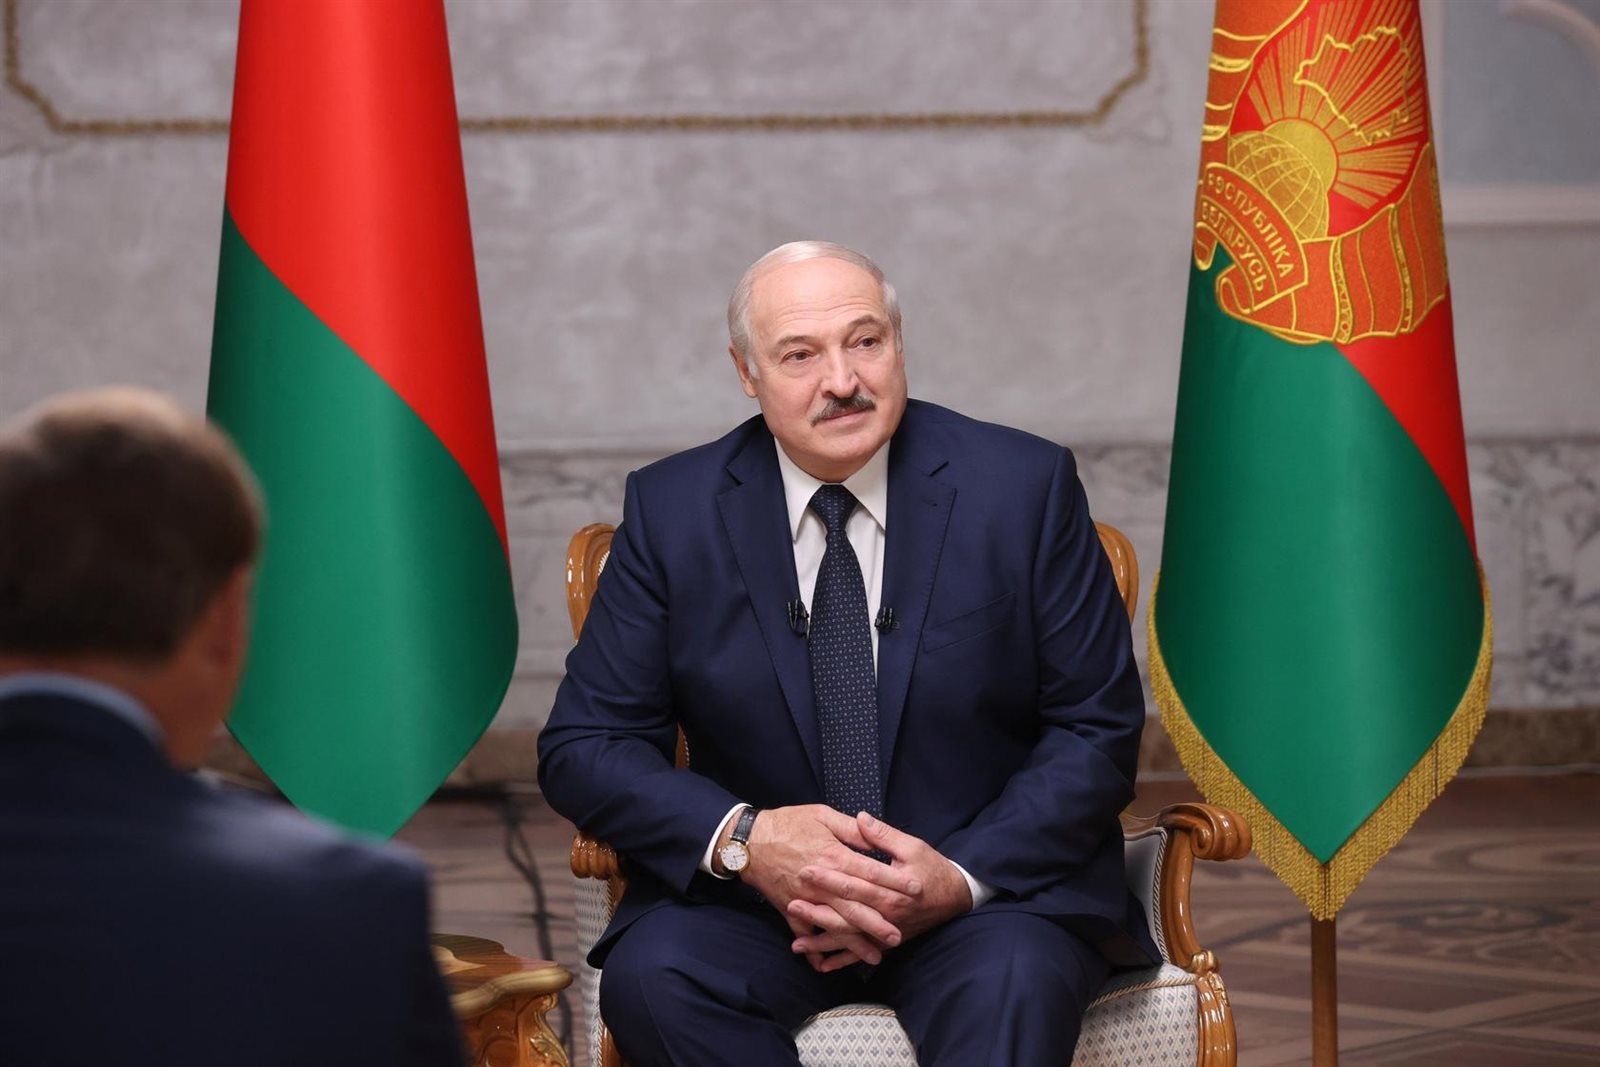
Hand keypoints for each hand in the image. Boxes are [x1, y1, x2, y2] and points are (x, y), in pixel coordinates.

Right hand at [742, 804, 921, 968]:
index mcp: (833, 857)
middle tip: (900, 936)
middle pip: (856, 907)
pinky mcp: (790, 909)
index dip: (895, 881)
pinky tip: (826, 964)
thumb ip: (851, 829)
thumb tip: (874, 835)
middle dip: (879, 923)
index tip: (915, 890)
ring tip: (875, 956)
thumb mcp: (822, 815)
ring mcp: (806, 899)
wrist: (748, 841)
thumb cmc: (787, 823)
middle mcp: (822, 883)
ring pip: (835, 925)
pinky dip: (814, 950)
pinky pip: (804, 933)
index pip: (871, 872)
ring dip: (855, 943)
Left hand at [787, 812, 971, 957]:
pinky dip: (841, 960)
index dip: (828, 878)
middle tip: (791, 906)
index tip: (804, 870)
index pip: (853, 884)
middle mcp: (886, 915)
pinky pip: (861, 954)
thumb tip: (861, 818)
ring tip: (797, 944)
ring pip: (850, 939)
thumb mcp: (912, 846)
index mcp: (891, 890)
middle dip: (817, 912)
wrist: (955, 897)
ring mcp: (886, 932)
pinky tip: (820, 965)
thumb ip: (883, 835)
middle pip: (846, 915)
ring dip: (823, 942)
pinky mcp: (887, 941)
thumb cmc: (933, 868)